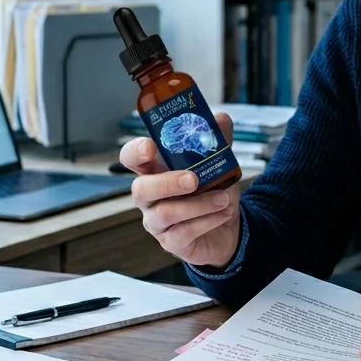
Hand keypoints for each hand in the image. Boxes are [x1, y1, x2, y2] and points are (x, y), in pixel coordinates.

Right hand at [121, 112, 242, 268]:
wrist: (229, 228)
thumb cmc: (213, 192)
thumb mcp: (219, 164)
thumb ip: (217, 141)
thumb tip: (219, 118)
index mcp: (155, 171)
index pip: (131, 159)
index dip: (134, 152)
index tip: (150, 147)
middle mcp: (150, 197)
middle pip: (139, 189)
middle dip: (166, 182)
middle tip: (193, 179)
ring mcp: (157, 222)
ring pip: (165, 213)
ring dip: (198, 204)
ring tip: (223, 199)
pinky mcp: (171, 242)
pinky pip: (182, 233)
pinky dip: (206, 221)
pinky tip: (223, 213)